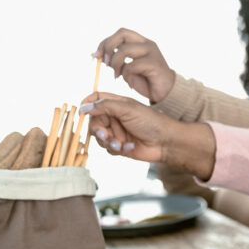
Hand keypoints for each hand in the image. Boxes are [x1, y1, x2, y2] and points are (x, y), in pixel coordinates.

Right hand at [79, 92, 215, 179]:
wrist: (166, 142)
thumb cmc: (151, 121)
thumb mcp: (127, 109)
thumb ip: (105, 106)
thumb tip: (83, 107)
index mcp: (117, 104)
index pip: (96, 99)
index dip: (87, 104)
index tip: (82, 112)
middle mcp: (115, 117)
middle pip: (93, 121)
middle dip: (97, 130)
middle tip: (104, 135)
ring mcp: (117, 132)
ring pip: (99, 138)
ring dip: (108, 141)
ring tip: (120, 143)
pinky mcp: (120, 146)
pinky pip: (108, 149)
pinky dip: (117, 149)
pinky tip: (130, 147)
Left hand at [94, 28, 175, 102]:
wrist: (165, 93)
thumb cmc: (146, 80)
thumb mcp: (127, 68)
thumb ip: (115, 59)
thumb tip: (96, 55)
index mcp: (141, 42)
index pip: (120, 33)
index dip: (105, 42)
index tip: (97, 55)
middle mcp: (147, 44)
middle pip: (122, 33)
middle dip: (108, 47)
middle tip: (105, 62)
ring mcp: (152, 53)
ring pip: (124, 49)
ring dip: (115, 63)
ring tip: (116, 75)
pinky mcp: (155, 64)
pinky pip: (132, 66)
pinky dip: (126, 74)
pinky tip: (128, 82)